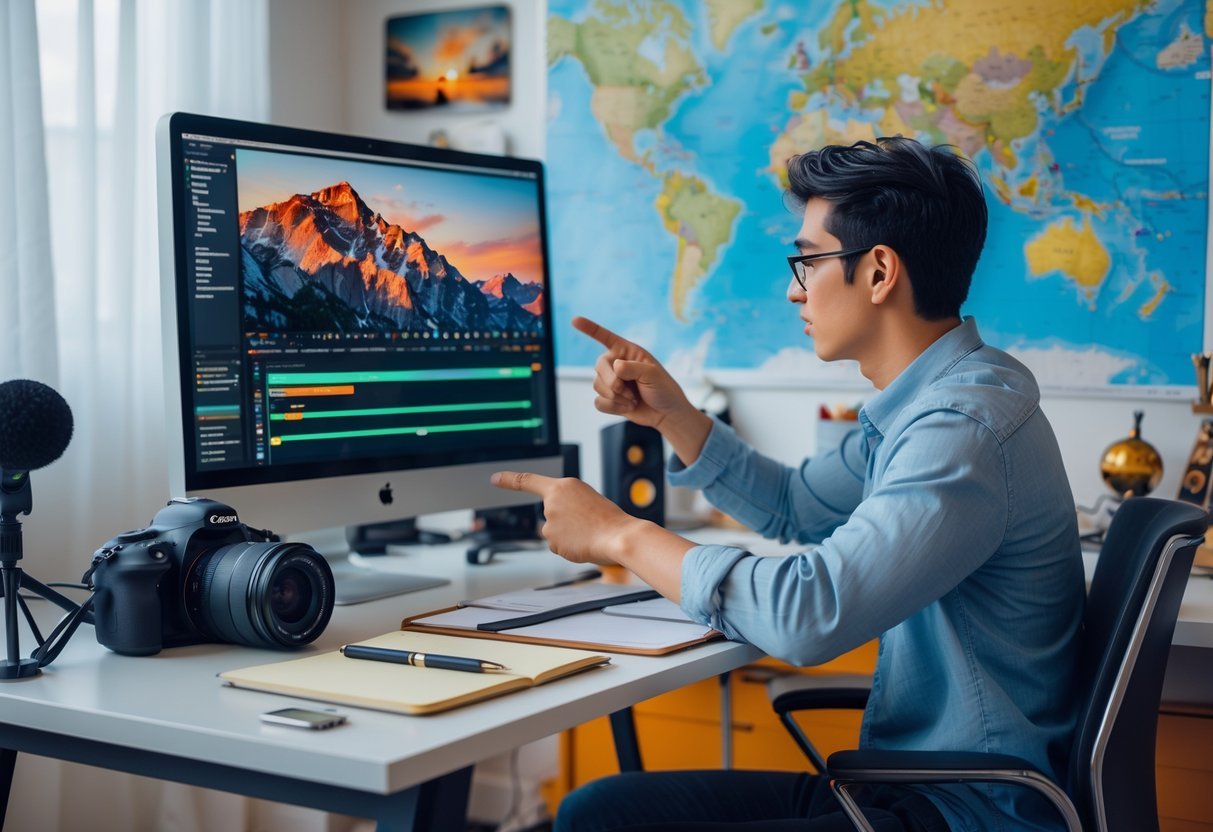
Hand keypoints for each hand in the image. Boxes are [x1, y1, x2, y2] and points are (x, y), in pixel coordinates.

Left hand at [490, 470, 637, 564]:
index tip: (495, 479)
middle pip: (550, 515)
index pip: (529, 481)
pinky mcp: (551, 538)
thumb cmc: (609, 520)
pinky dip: (569, 548)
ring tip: (589, 534)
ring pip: (553, 532)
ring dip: (568, 536)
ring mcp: (550, 520)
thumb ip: (568, 507)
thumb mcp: (588, 502)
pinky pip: (557, 546)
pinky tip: (583, 544)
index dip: (510, 480)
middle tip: (587, 524)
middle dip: (565, 523)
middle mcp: (553, 500)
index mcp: (565, 485)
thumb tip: (556, 527)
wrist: (620, 536)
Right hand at [573, 316, 712, 465]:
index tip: (575, 320)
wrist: (666, 413)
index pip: (605, 337)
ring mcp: (612, 382)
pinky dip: (613, 407)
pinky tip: (628, 407)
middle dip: (611, 381)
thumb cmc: (663, 389)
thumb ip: (634, 368)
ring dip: (615, 396)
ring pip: (597, 386)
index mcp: (628, 352)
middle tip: (625, 389)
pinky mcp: (609, 399)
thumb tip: (616, 367)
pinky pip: (599, 402)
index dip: (590, 328)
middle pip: (599, 366)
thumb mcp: (653, 375)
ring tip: (633, 399)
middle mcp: (616, 364)